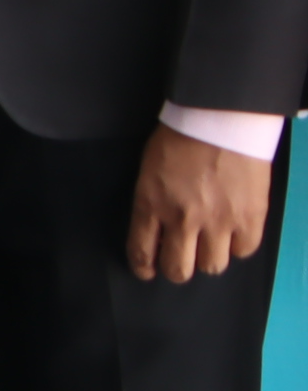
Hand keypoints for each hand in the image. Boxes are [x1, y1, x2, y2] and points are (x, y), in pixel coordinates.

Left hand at [126, 124, 272, 282]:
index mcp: (151, 203)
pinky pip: (244, 250)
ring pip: (212, 266)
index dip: (144, 267)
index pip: (142, 251)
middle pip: (178, 269)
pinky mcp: (249, 217)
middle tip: (179, 261)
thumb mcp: (149, 169)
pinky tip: (233, 233)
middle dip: (176, 270)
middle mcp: (183, 219)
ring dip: (208, 258)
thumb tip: (156, 227)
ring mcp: (219, 221)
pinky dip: (238, 246)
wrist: (220, 119)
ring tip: (209, 245)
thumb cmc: (180, 137)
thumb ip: (152, 200)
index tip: (147, 271)